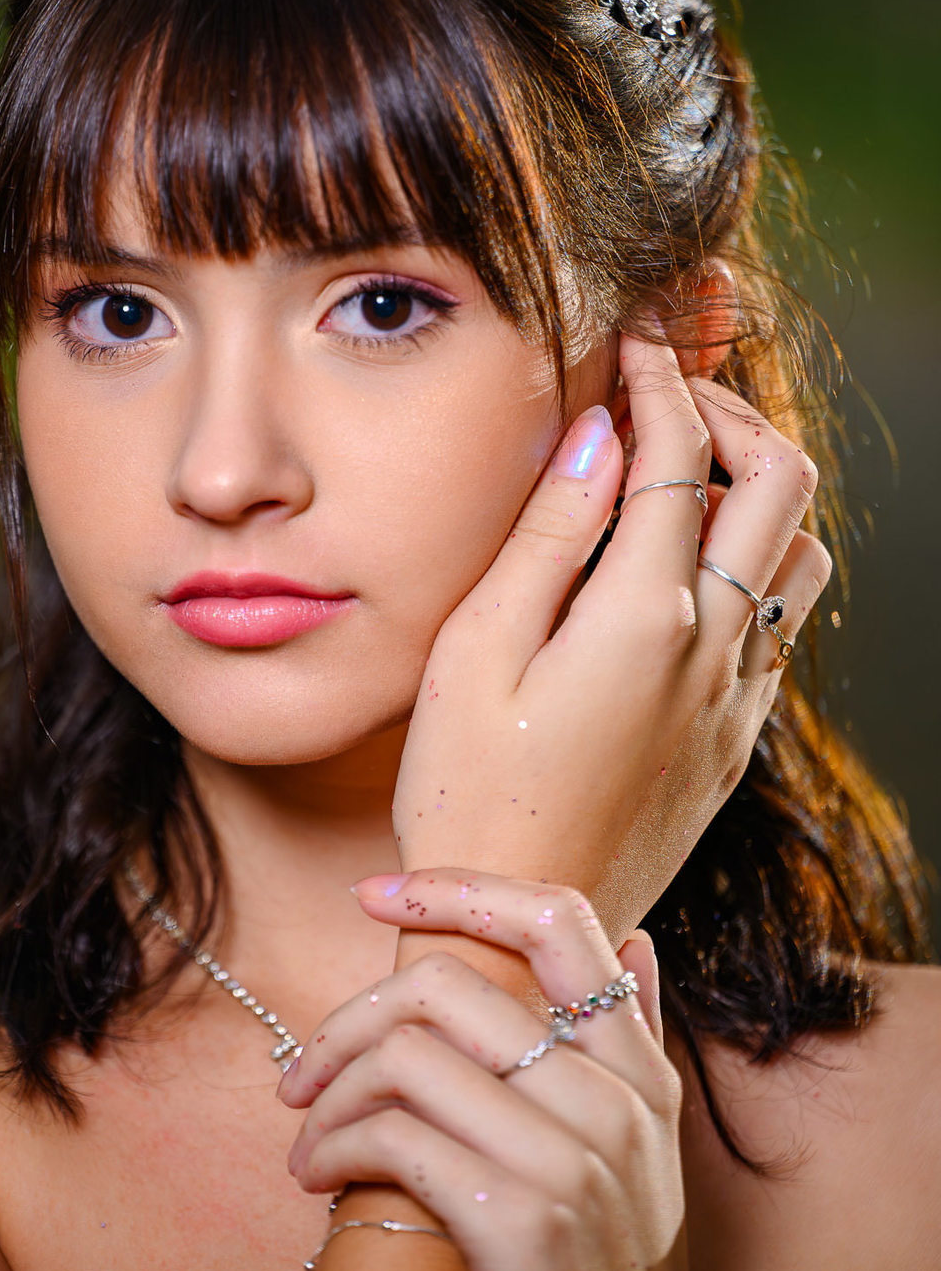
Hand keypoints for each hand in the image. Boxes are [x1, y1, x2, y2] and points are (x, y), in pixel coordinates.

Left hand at [280, 868, 698, 1270]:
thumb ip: (635, 1045)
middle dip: (346, 1020)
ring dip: (325, 1094)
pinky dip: (331, 1149)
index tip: (372, 894)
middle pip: (444, 986)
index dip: (457, 889)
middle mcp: (615, 1102)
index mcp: (639, 1074)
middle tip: (301, 1073)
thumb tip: (636, 938)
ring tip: (306, 1140)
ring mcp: (571, 1160)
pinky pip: (392, 1138)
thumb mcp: (645, 1158)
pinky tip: (318, 1179)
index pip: (559, 921)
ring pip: (403, 1056)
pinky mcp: (519, 1222)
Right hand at [392, 332, 831, 941]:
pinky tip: (689, 571)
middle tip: (666, 393)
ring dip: (758, 489)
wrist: (518, 928)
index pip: (680, 450)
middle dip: (731, 411)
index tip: (631, 341)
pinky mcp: (735, 739)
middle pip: (780, 481)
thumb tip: (601, 433)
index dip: (657, 377)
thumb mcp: (475, 648)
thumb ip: (548, 532)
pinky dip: (756, 562)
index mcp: (646, 614)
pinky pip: (785, 622)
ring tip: (684, 475)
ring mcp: (737, 697)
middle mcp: (716, 648)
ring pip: (802, 551)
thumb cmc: (469, 791)